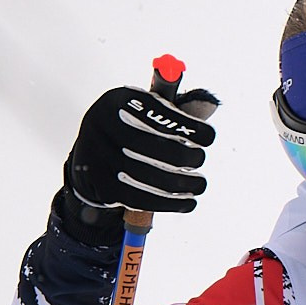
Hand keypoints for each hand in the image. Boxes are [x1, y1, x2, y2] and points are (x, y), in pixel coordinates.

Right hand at [63, 83, 217, 218]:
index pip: (153, 112)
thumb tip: (212, 105)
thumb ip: (176, 109)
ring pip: (145, 176)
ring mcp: (97, 158)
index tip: (208, 137)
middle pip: (149, 146)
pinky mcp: (102, 186)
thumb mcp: (147, 109)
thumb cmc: (133, 126)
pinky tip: (188, 202)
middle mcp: (101, 126)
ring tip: (199, 185)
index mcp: (117, 101)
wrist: (93, 152)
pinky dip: (168, 203)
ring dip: (181, 184)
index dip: (184, 126)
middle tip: (199, 160)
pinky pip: (139, 198)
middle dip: (183, 157)